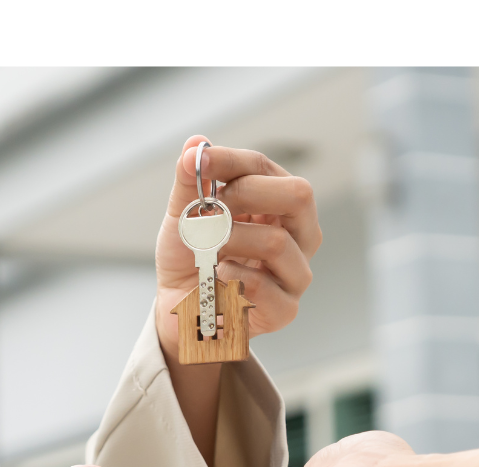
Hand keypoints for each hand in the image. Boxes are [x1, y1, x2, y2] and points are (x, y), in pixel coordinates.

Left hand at [153, 136, 319, 359]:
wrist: (179, 308)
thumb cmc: (190, 258)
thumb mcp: (184, 215)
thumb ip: (190, 182)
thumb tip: (194, 145)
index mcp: (278, 203)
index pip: (264, 168)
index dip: (231, 161)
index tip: (200, 162)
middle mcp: (298, 234)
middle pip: (299, 195)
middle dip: (246, 196)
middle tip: (211, 211)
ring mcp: (297, 273)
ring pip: (277, 242)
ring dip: (230, 242)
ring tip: (209, 252)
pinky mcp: (285, 310)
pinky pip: (262, 286)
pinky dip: (230, 280)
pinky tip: (218, 281)